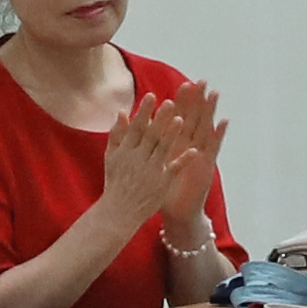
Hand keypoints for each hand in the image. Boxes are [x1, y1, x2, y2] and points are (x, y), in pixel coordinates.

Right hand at [98, 83, 222, 233]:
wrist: (119, 211)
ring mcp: (150, 172)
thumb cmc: (116, 181)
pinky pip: (174, 170)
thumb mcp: (112, 156)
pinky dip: (184, 160)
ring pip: (162, 150)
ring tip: (181, 120)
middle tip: (171, 102)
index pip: (136, 128)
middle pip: (151, 135)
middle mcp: (137, 159)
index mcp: (125, 151)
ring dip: (171, 135)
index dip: (144, 112)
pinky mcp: (161, 183)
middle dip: (160, 119)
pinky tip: (195, 150)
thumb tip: (121, 112)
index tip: (152, 96)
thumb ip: (117, 134)